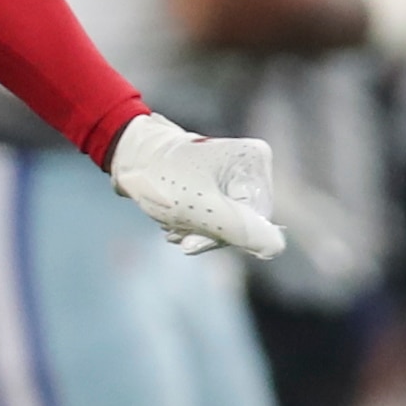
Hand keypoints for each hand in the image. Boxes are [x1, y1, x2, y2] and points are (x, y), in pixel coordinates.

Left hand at [108, 114, 284, 258]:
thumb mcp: (201, 211)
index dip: (224, 237)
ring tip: (171, 228)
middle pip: (244, 220)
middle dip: (208, 234)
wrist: (128, 157)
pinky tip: (173, 224)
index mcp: (254, 161)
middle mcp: (252, 163)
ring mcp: (237, 172)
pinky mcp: (221, 181)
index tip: (187, 244)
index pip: (257, 219)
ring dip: (198, 232)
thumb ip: (239, 230)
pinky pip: (218, 214)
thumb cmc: (162, 179)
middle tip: (175, 236)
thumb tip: (277, 248)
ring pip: (229, 221)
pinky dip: (195, 224)